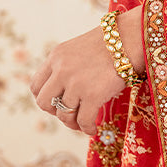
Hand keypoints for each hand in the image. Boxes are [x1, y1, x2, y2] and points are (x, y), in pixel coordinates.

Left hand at [30, 6, 144, 136]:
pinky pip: (83, 120)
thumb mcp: (79, 48)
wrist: (131, 37)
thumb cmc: (111, 42)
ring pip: (63, 114)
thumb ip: (67, 66)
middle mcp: (61, 70)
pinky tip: (93, 129)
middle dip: (54, 111)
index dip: (45, 97)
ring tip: (82, 122)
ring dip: (72, 122)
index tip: (57, 101)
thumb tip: (64, 91)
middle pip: (43, 102)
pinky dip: (87, 128)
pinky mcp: (93, 95)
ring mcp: (76, 83)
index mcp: (56, 57)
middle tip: (69, 111)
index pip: (36, 85)